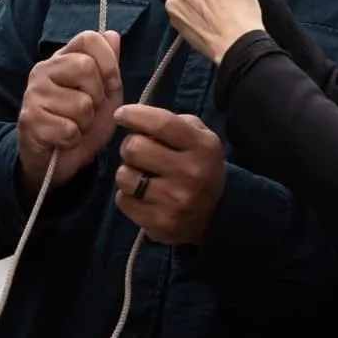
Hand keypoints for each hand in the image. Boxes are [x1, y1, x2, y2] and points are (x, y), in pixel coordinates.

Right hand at [17, 31, 122, 192]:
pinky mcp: (29, 120)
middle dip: (98, 95)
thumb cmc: (81, 123)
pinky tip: (63, 138)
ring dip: (86, 123)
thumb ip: (109, 66)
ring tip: (75, 125)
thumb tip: (112, 34)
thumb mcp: (104, 94)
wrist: (55, 160)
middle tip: (89, 108)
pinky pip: (69, 129)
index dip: (108, 62)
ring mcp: (33, 94)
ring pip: (81, 104)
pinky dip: (73, 139)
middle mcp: (43, 70)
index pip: (88, 39)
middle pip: (86, 67)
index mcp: (63, 58)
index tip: (110, 83)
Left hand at [111, 105, 225, 245]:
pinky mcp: (159, 223)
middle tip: (137, 151)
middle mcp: (190, 173)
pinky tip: (143, 196)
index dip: (135, 115)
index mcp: (202, 147)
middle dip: (130, 146)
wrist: (216, 213)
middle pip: (135, 148)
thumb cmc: (200, 165)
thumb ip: (171, 123)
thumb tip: (134, 118)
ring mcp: (174, 201)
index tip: (120, 114)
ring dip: (127, 172)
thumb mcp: (199, 137)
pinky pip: (123, 201)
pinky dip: (127, 196)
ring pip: (124, 176)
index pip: (162, 124)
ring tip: (141, 175)